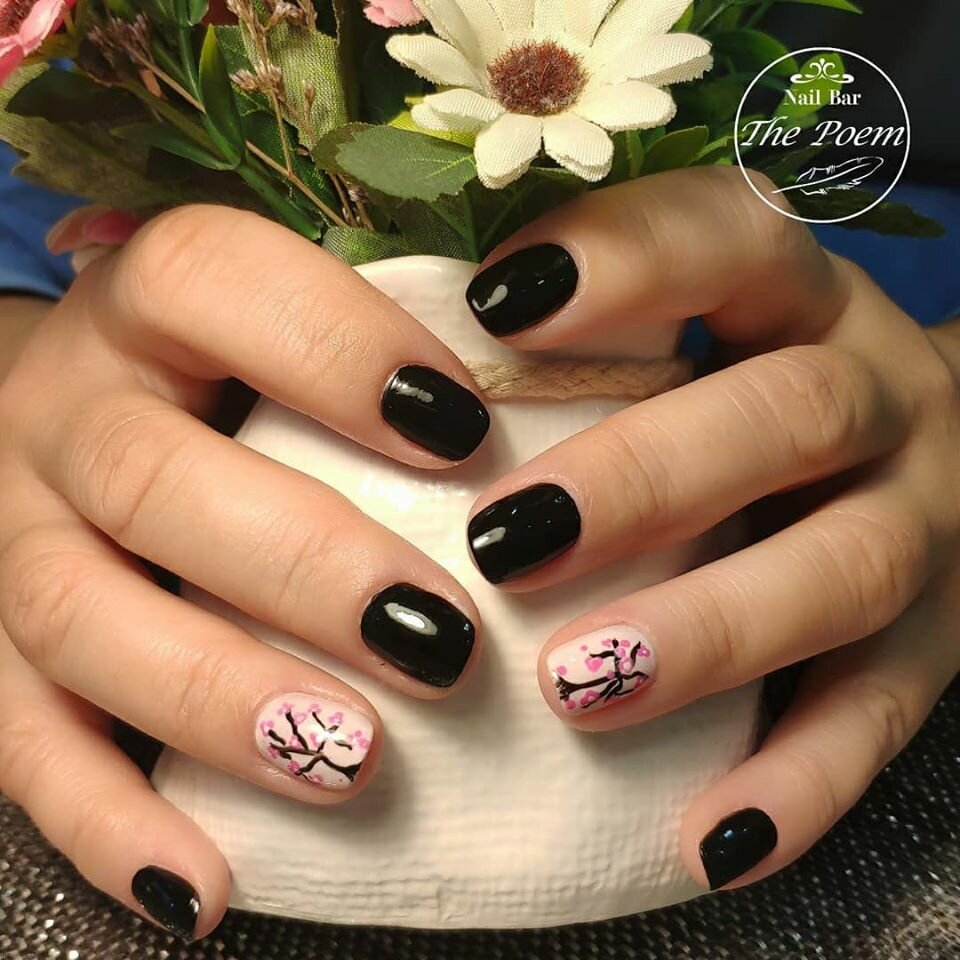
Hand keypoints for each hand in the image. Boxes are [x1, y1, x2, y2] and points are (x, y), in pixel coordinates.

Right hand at [0, 206, 487, 938]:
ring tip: (354, 762)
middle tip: (444, 642)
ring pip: (79, 616)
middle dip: (304, 566)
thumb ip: (409, 344)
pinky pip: (22, 746)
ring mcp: (17, 534)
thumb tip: (578, 388)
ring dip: (220, 703)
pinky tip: (208, 886)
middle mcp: (65, 411)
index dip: (337, 349)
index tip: (465, 430)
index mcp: (151, 304)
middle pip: (152, 476)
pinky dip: (112, 823)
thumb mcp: (302, 331)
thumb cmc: (243, 380)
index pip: (215, 279)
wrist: (88, 420)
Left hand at [463, 167, 959, 891]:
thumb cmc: (746, 391)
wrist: (927, 459)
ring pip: (842, 569)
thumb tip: (406, 371)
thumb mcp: (702, 329)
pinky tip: (706, 839)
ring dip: (708, 632)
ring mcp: (926, 520)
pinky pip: (880, 716)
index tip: (490, 308)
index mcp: (800, 296)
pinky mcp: (937, 645)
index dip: (623, 261)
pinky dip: (798, 782)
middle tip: (503, 541)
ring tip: (573, 688)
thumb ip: (586, 340)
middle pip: (786, 415)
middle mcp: (882, 393)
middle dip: (646, 478)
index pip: (729, 237)